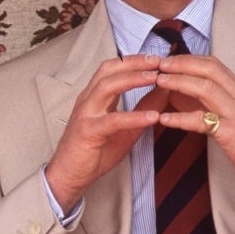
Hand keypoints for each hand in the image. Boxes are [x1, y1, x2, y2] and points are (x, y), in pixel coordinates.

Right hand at [46, 54, 162, 210]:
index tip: (156, 58)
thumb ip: (141, 109)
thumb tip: (165, 92)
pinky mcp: (88, 132)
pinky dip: (134, 116)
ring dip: (133, 79)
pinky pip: (113, 120)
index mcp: (94, 97)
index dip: (133, 60)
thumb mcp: (125, 128)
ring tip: (157, 78)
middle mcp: (88, 100)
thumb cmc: (93, 152)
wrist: (69, 175)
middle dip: (134, 63)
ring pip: (107, 87)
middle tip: (158, 60)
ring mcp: (86, 114)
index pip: (112, 68)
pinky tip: (153, 117)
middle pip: (109, 70)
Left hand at [153, 54, 234, 199]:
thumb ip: (209, 101)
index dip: (189, 59)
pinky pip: (201, 121)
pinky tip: (163, 118)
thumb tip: (178, 93)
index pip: (213, 64)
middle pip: (209, 70)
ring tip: (159, 82)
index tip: (168, 58)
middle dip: (182, 64)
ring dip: (179, 83)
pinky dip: (180, 118)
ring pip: (206, 89)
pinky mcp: (231, 132)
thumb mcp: (232, 113)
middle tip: (160, 65)